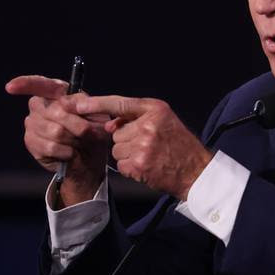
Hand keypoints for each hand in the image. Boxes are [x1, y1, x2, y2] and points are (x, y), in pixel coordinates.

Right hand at [5, 75, 109, 205]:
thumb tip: (63, 102)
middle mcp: (41, 105)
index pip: (39, 84)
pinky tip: (69, 152)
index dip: (24, 84)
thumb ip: (83, 104)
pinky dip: (65, 151)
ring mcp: (33, 123)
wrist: (90, 158)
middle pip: (55, 112)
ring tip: (79, 142)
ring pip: (53, 131)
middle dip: (77, 125)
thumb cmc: (94, 132)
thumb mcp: (98, 114)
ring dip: (73, 139)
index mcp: (57, 93)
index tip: (11, 88)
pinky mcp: (31, 141)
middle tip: (88, 133)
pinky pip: (49, 146)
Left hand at [75, 96, 213, 200]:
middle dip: (126, 139)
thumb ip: (136, 118)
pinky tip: (146, 166)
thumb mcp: (163, 121)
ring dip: (127, 154)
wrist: (195, 170)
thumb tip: (108, 124)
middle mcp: (147, 124)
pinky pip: (120, 164)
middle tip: (147, 145)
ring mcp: (142, 145)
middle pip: (116, 131)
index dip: (97, 103)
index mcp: (155, 109)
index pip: (120, 103)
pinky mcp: (138, 163)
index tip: (79, 104)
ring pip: (116, 149)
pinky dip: (130, 168)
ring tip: (149, 156)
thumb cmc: (179, 145)